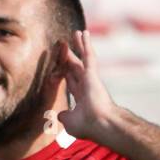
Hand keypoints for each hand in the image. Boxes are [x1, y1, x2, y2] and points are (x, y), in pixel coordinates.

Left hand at [57, 30, 123, 145]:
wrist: (101, 124)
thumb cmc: (89, 126)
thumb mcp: (70, 123)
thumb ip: (64, 117)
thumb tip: (59, 115)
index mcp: (82, 98)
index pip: (71, 83)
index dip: (65, 74)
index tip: (61, 67)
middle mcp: (86, 86)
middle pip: (75, 68)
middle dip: (69, 58)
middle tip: (64, 47)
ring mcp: (90, 78)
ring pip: (82, 58)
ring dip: (79, 46)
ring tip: (75, 33)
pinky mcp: (92, 73)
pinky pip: (88, 55)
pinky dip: (86, 43)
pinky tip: (83, 32)